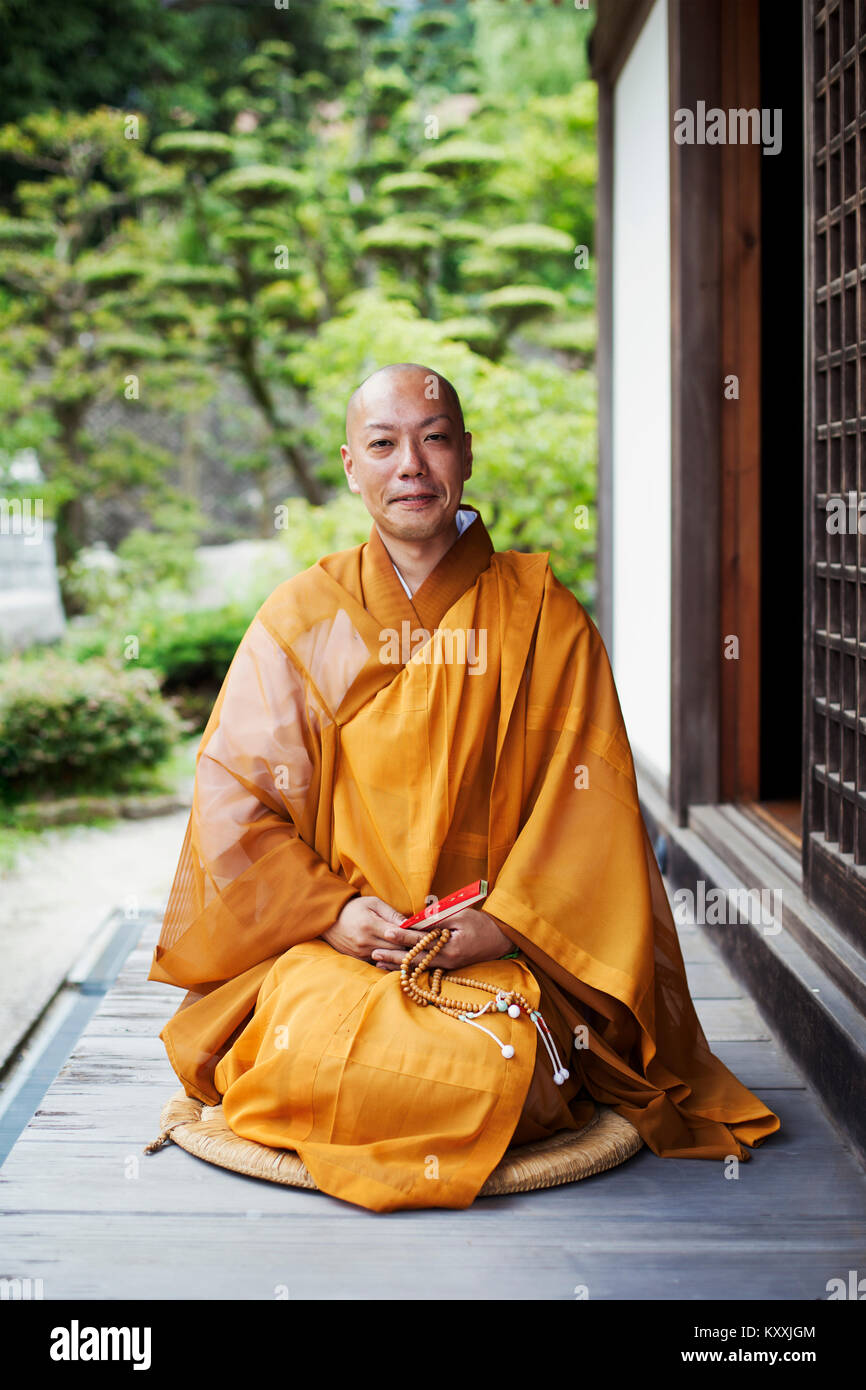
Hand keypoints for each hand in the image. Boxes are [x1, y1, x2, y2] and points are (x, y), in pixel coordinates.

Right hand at [322, 894, 430, 963]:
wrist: (328, 919)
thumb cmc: (353, 907)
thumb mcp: (373, 903)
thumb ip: (392, 914)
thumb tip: (410, 922)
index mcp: (371, 926)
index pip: (400, 935)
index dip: (417, 937)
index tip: (433, 938)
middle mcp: (366, 942)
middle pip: (397, 950)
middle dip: (415, 950)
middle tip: (434, 949)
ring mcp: (362, 953)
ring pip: (390, 959)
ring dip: (406, 958)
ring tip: (424, 957)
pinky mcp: (358, 960)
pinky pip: (380, 964)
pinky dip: (392, 963)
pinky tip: (405, 962)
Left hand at [371, 907, 512, 972]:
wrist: (500, 939)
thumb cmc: (481, 924)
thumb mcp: (460, 915)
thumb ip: (437, 919)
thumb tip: (414, 919)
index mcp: (450, 947)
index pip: (420, 940)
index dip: (403, 935)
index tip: (387, 931)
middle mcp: (447, 960)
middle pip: (414, 959)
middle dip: (393, 956)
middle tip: (373, 953)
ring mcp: (447, 966)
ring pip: (417, 967)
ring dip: (397, 965)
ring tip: (378, 963)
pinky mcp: (448, 967)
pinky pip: (424, 969)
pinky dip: (409, 967)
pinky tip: (396, 967)